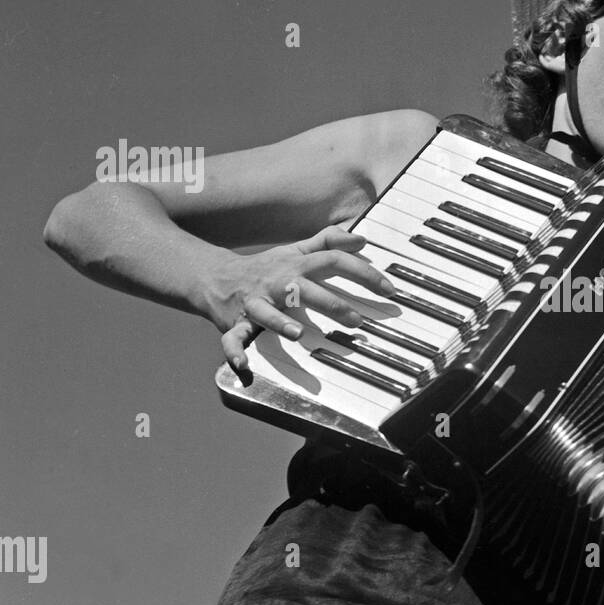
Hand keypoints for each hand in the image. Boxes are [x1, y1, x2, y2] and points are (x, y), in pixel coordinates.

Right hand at [203, 226, 395, 373]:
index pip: (333, 262)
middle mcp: (277, 283)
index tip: (389, 290)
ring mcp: (255, 303)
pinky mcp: (235, 323)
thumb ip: (328, 243)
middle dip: (331, 304)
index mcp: (295, 266)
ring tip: (298, 334)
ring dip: (281, 323)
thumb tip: (360, 238)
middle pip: (304, 290)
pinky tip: (244, 366)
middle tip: (357, 320)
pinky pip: (232, 339)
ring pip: (266, 312)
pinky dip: (236, 352)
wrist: (214, 277)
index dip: (363, 274)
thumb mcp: (296, 251)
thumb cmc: (265, 268)